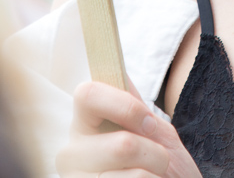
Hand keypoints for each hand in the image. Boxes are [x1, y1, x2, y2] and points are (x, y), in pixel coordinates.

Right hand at [56, 79, 201, 177]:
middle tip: (160, 163)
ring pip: (136, 175)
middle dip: (157, 154)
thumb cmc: (161, 167)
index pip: (86, 94)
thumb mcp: (153, 131)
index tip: (150, 122)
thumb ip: (133, 104)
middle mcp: (71, 155)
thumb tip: (114, 67)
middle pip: (123, 144)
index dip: (126, 105)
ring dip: (158, 176)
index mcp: (82, 126)